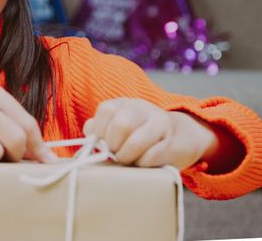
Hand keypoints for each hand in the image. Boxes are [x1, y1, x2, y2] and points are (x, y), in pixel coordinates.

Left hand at [83, 98, 216, 169]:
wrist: (178, 138)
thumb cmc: (137, 136)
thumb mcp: (116, 128)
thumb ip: (99, 131)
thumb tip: (89, 138)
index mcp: (124, 104)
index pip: (106, 110)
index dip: (99, 131)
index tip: (101, 143)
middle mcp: (142, 108)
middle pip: (121, 124)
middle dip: (113, 145)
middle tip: (115, 153)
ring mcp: (160, 123)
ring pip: (136, 142)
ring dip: (126, 156)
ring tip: (126, 160)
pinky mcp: (172, 142)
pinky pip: (151, 157)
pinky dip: (141, 164)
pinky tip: (142, 162)